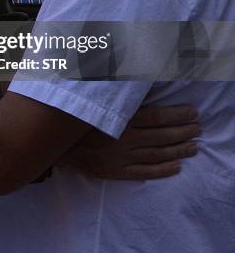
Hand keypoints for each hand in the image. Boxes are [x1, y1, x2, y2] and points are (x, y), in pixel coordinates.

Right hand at [57, 105, 199, 179]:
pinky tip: (176, 168)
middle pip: (162, 136)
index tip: (192, 112)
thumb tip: (136, 80)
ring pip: (157, 154)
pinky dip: (162, 170)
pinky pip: (145, 172)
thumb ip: (116, 91)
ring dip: (178, 150)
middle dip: (183, 132)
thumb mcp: (95, 98)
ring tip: (193, 147)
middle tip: (198, 129)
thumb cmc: (76, 118)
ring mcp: (122, 157)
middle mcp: (125, 138)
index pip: (157, 116)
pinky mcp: (116, 172)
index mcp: (121, 118)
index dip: (177, 115)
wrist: (54, 142)